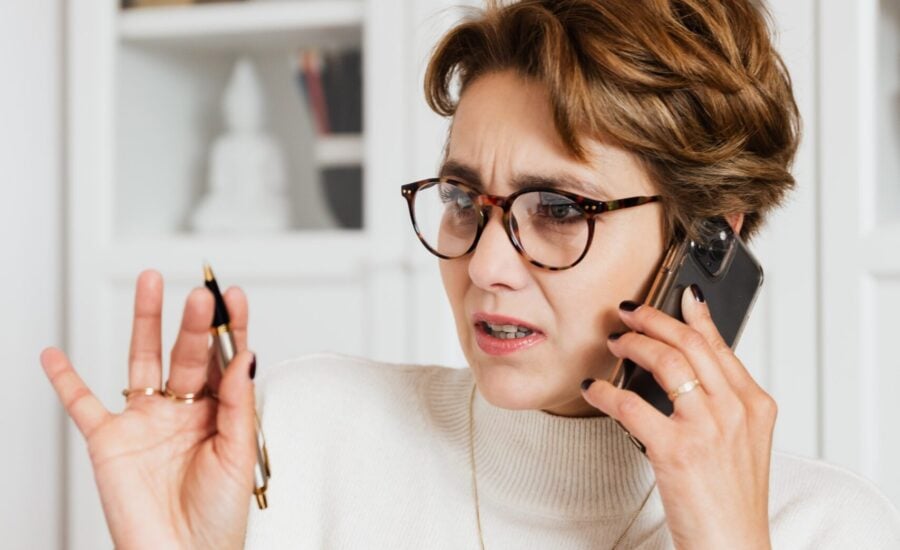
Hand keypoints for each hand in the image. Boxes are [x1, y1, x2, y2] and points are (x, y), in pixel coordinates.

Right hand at [40, 270, 257, 549]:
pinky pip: (82, 405)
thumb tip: (248, 355)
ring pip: (141, 360)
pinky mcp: (110, 441)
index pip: (225, 358)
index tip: (235, 296)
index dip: (230, 327)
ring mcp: (145, 421)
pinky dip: (65, 380)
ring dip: (145, 322)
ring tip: (151, 283)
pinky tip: (53, 354)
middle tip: (201, 294)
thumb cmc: (219, 516)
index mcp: (219, 412)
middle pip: (187, 353)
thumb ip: (239, 405)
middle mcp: (182, 410)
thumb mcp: (240, 455)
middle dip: (194, 323)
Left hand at [581, 286, 776, 549]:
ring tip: (614, 342)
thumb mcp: (742, 442)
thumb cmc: (731, 498)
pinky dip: (605, 392)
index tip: (677, 296)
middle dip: (654, 319)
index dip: (693, 317)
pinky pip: (630, 404)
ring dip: (632, 344)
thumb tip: (688, 367)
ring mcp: (707, 428)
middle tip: (628, 312)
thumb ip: (722, 401)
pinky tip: (593, 389)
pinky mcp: (676, 450)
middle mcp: (735, 410)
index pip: (719, 345)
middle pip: (690, 343)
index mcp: (755, 405)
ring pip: (665, 361)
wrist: (732, 544)